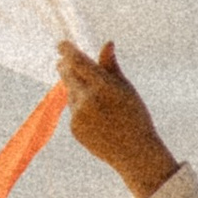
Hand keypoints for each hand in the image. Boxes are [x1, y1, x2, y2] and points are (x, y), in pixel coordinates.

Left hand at [56, 37, 179, 197]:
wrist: (134, 153)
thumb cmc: (135, 117)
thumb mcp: (126, 89)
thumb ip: (111, 66)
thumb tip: (107, 44)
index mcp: (104, 86)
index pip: (78, 61)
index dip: (67, 50)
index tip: (61, 44)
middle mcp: (88, 99)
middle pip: (67, 74)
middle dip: (65, 66)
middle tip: (63, 61)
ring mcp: (78, 114)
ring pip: (70, 92)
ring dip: (75, 88)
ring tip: (96, 100)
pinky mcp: (74, 127)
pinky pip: (73, 109)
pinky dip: (79, 107)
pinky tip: (97, 117)